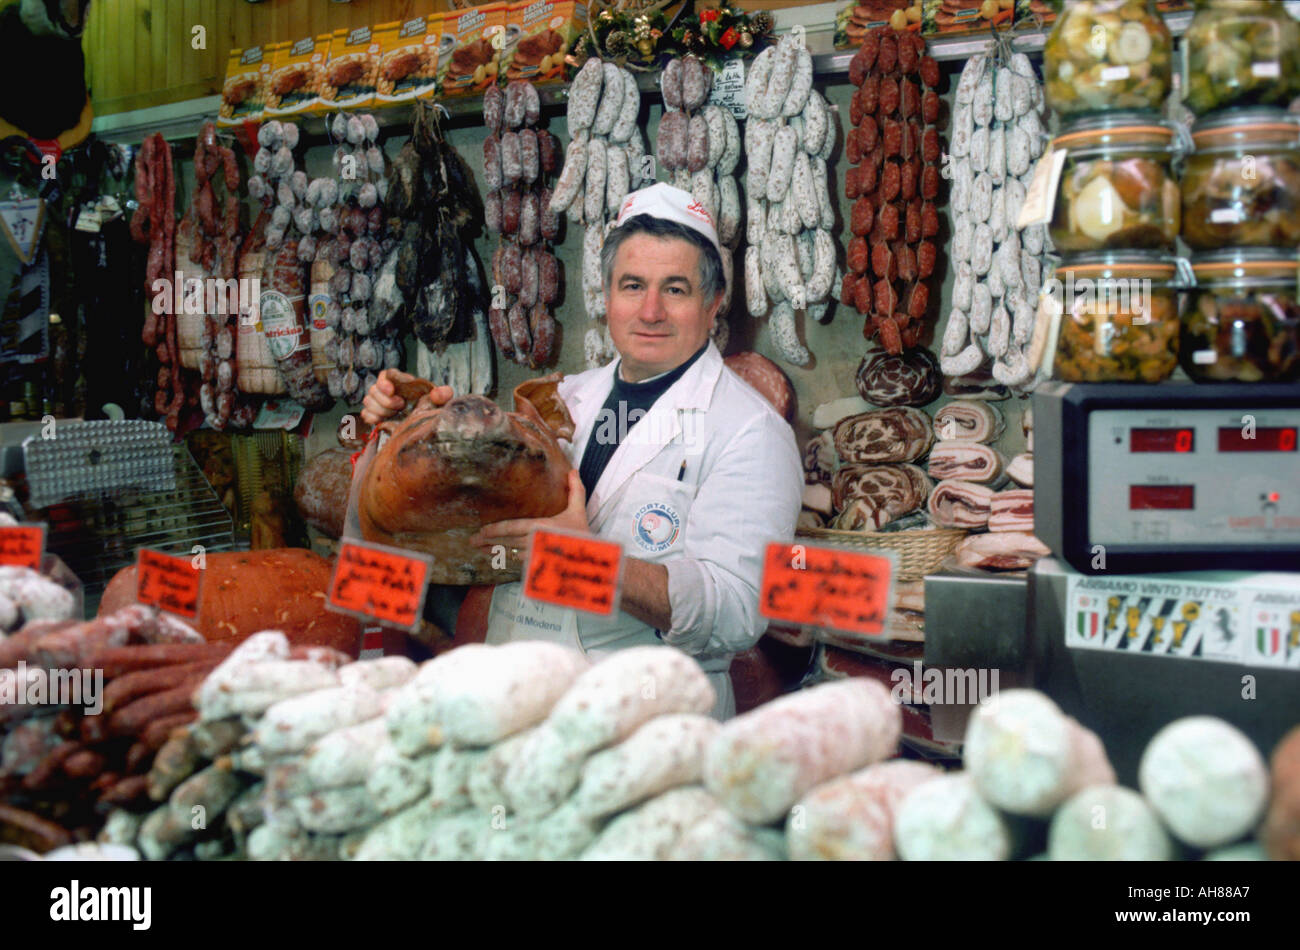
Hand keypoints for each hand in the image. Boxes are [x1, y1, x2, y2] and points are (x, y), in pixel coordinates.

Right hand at [360, 369, 452, 426]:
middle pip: (374, 389)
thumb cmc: (433, 407)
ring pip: (368, 401)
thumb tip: (437, 394)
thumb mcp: (442, 400)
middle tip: (400, 406)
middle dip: (385, 400)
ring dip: (379, 409)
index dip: (384, 381)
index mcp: (401, 382)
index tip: (391, 390)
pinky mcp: (376, 415)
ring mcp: (380, 402)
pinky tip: (382, 421)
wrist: (426, 423)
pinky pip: (365, 414)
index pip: (386, 375)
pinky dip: (372, 417)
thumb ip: (443, 394)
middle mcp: (388, 390)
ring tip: (394, 415)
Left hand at [470, 470, 589, 561]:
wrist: (589, 557)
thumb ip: (576, 490)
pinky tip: (496, 557)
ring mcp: (534, 555)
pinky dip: (504, 559)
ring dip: (493, 551)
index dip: (495, 529)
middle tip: (472, 540)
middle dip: (488, 541)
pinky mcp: (537, 564)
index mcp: (541, 527)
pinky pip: (516, 562)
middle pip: (506, 541)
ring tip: (479, 548)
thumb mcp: (579, 510)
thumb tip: (573, 470)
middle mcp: (534, 542)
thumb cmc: (582, 533)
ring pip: (509, 553)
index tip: (482, 530)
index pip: (512, 528)